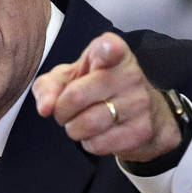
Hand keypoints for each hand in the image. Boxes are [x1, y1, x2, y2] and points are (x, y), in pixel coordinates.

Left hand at [31, 33, 180, 162]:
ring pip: (87, 124)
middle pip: (76, 96)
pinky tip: (98, 134)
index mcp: (112, 52)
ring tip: (80, 123)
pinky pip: (99, 144)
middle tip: (66, 111)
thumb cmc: (97, 88)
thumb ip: (48, 86)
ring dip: (73, 129)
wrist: (146, 113)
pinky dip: (88, 143)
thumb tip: (45, 108)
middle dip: (61, 110)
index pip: (111, 48)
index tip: (109, 49)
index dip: (108, 49)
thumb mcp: (69, 78)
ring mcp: (139, 103)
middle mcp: (129, 74)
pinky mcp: (141, 131)